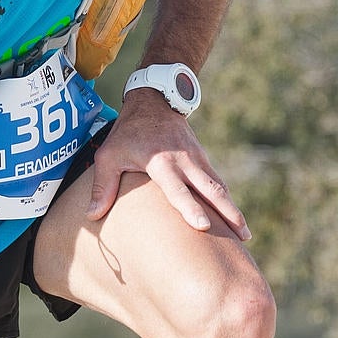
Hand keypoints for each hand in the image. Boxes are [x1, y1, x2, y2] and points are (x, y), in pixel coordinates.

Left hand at [86, 87, 250, 240]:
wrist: (154, 100)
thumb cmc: (128, 132)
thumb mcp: (109, 154)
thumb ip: (102, 185)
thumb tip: (92, 215)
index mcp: (161, 162)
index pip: (177, 189)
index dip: (190, 208)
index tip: (204, 226)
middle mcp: (184, 161)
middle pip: (210, 190)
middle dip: (227, 213)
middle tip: (242, 237)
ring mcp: (197, 159)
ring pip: (219, 187)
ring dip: (233, 210)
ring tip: (245, 235)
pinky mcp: (203, 159)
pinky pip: (218, 182)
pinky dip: (227, 200)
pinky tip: (235, 218)